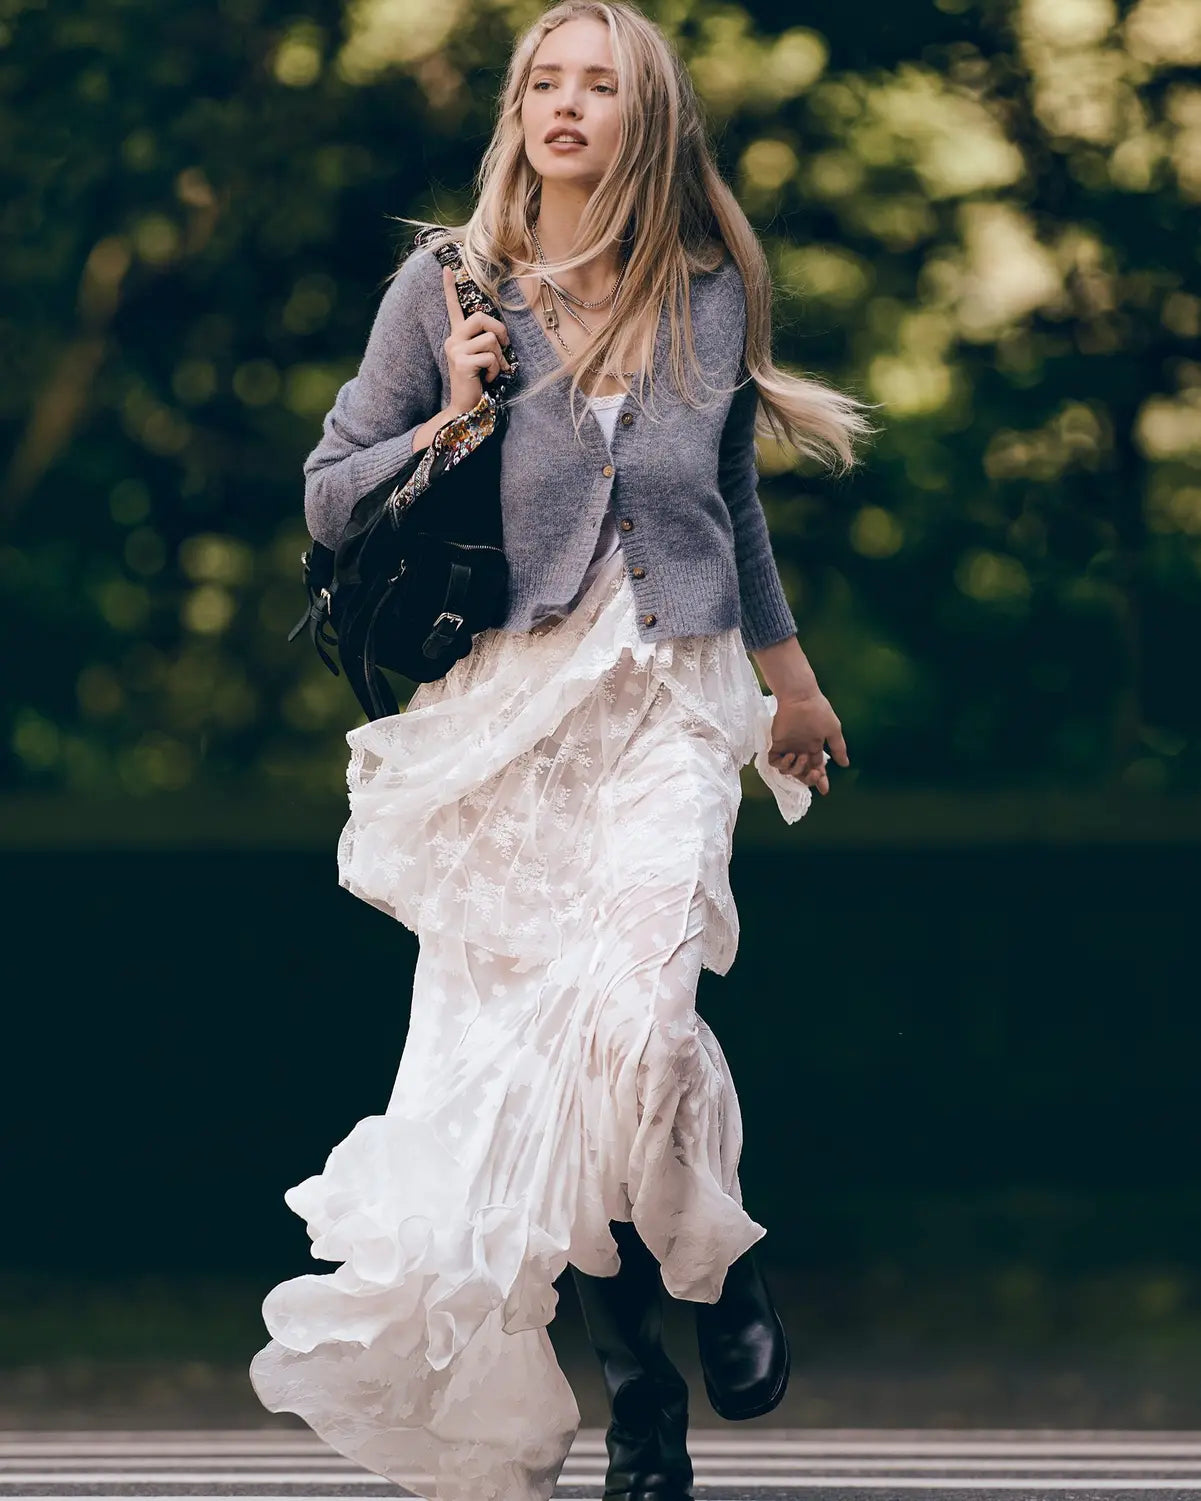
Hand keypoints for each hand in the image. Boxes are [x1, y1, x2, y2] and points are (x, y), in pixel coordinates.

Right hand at [443, 266, 511, 415]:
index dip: (449, 288)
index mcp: (457, 335)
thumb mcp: (480, 357)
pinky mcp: (461, 363)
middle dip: (500, 331)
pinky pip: (490, 357)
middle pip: (481, 317)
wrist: (465, 407)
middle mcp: (453, 339)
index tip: (447, 268)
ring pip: (490, 339)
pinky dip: (496, 370)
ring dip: (500, 357)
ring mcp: (455, 350)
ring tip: (493, 369)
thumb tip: (501, 334)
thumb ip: (485, 341)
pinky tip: (488, 378)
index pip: (452, 307)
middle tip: (504, 346)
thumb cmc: (477, 381)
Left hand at [767, 690, 848, 794]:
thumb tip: (846, 764)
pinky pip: (775, 762)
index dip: (821, 780)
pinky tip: (790, 755)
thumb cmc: (819, 712)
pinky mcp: (776, 743)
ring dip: (796, 770)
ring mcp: (788, 747)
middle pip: (802, 773)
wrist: (801, 698)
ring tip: (802, 757)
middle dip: (809, 779)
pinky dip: (782, 764)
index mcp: (814, 747)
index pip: (817, 768)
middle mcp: (800, 749)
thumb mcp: (833, 730)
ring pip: (789, 771)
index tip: (825, 790)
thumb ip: (838, 748)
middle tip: (815, 774)